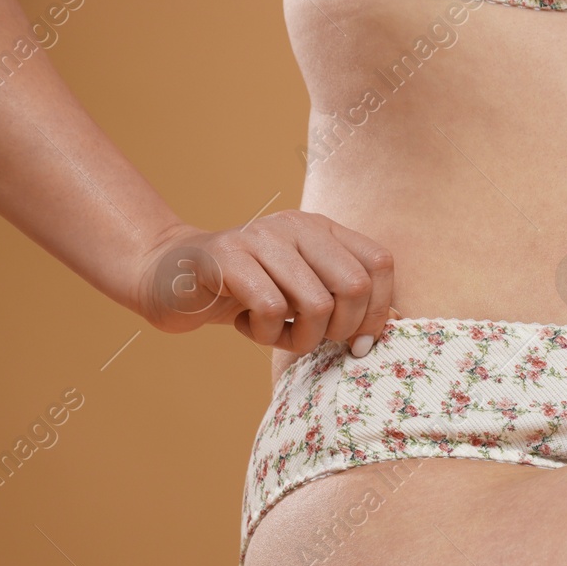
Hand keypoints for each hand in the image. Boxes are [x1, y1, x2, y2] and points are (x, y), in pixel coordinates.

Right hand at [131, 211, 394, 356]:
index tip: (359, 340)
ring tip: (276, 333)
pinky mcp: (226, 258)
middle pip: (355, 286)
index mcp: (322, 229)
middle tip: (312, 339)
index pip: (380, 264)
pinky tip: (246, 325)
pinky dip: (265, 333)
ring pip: (316, 303)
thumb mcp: (305, 295)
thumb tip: (394, 325)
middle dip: (341, 330)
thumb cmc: (250, 295)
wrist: (172, 279)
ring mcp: (260, 237)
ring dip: (300, 338)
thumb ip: (347, 302)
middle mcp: (296, 225)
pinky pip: (272, 310)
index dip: (379, 310)